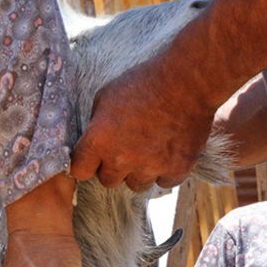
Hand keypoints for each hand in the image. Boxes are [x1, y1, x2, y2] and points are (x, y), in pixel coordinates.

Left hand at [70, 59, 214, 190]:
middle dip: (114, 166)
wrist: (186, 82)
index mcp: (100, 140)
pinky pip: (164, 181)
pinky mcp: (176, 170)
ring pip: (137, 184)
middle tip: (127, 146)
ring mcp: (150, 168)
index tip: (93, 158)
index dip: (86, 164)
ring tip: (151, 147)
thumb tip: (93, 140)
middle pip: (108, 181)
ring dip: (140, 171)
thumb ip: (96, 125)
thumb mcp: (106, 96)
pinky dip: (166, 170)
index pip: (79, 171)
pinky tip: (169, 150)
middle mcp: (122, 159)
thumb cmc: (144, 83)